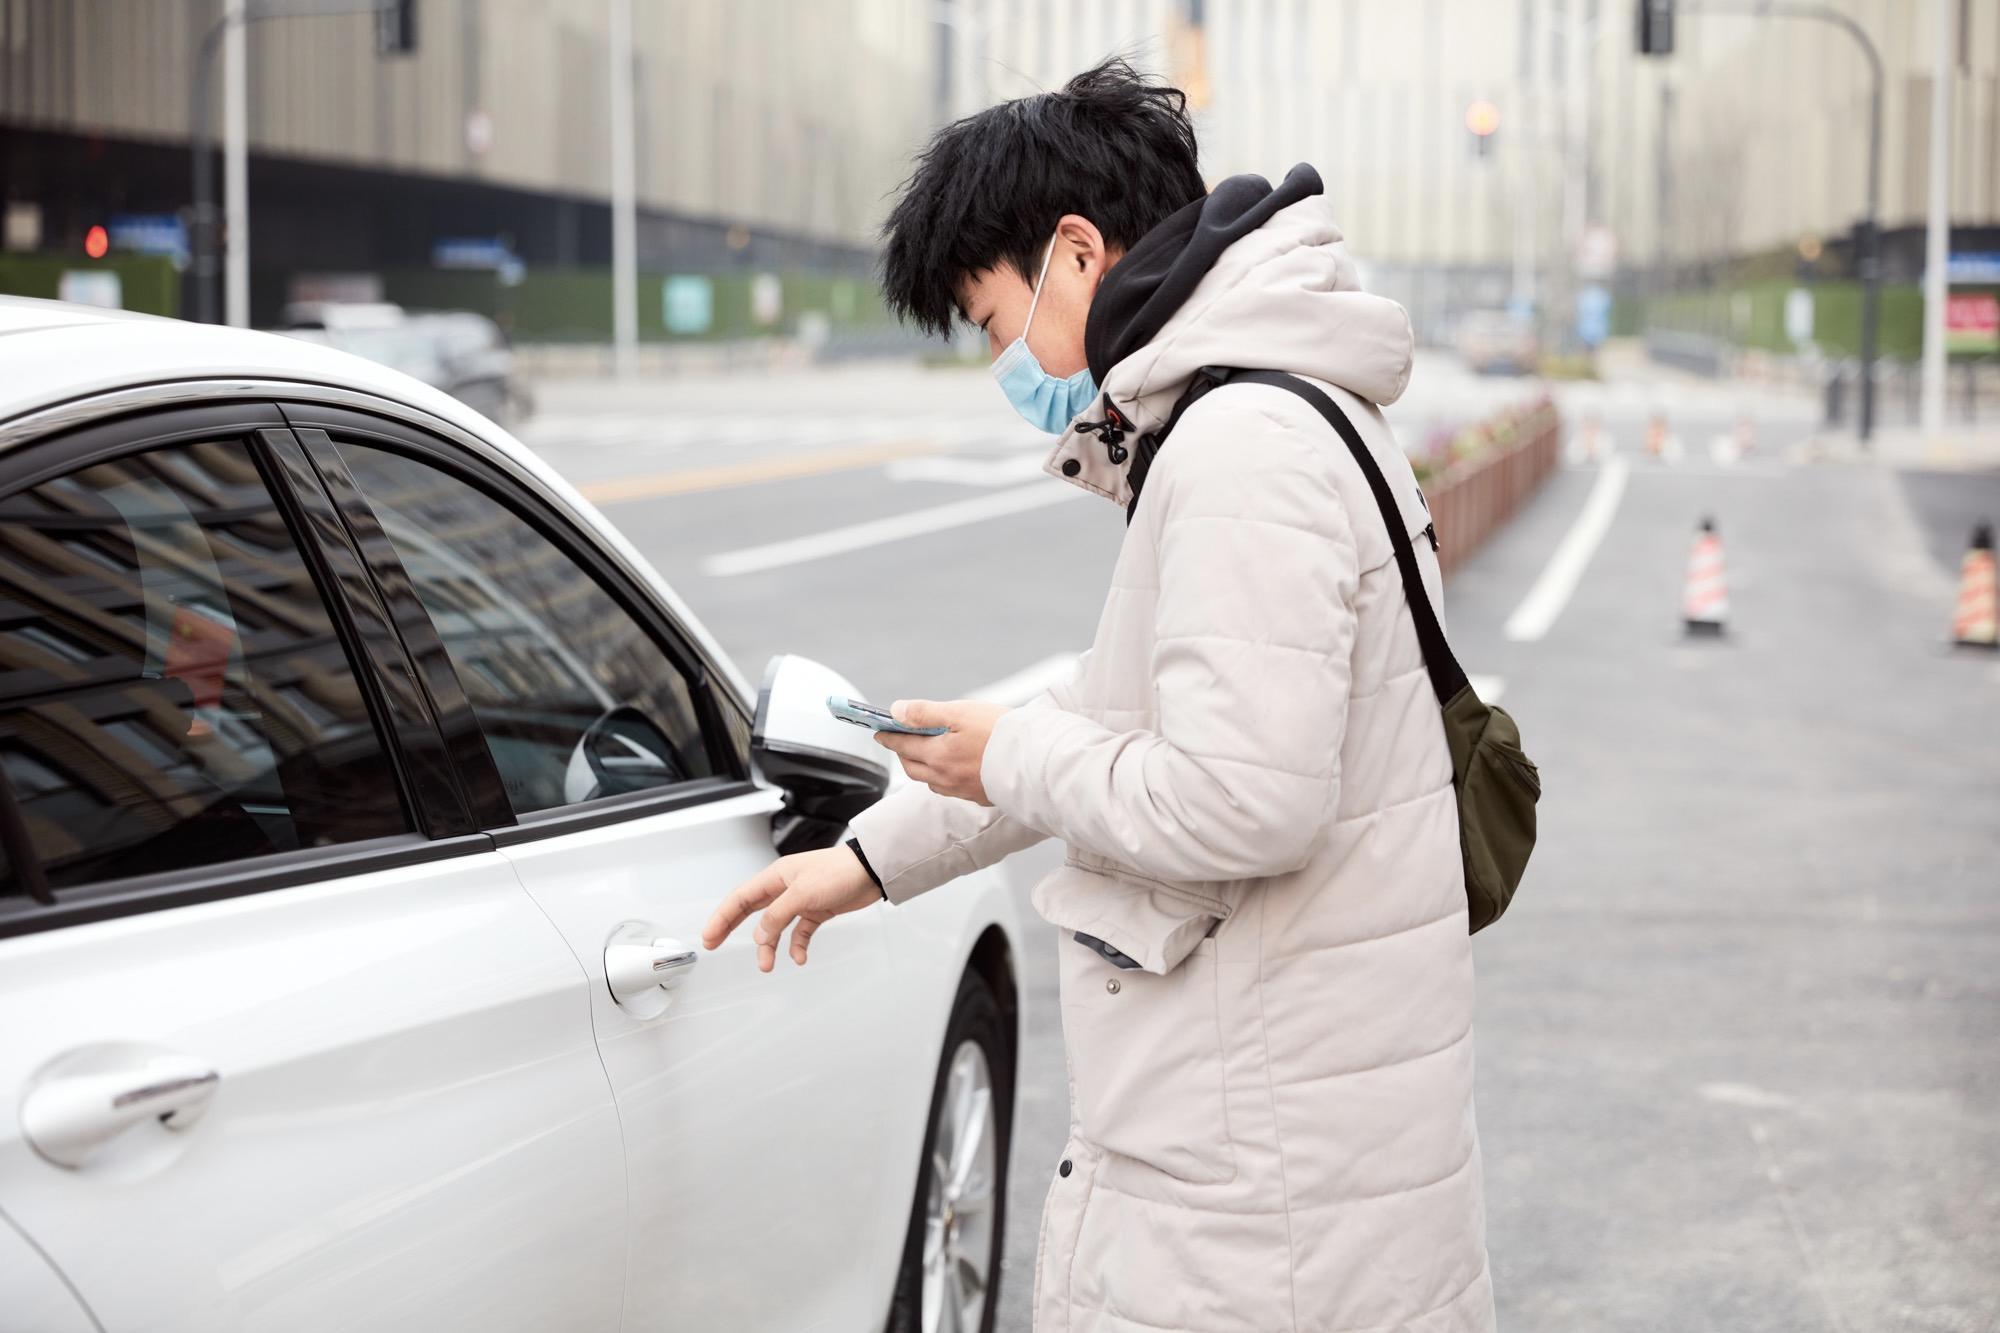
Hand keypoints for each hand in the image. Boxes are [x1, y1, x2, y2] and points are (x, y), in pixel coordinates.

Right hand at [700, 843, 882, 971]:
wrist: (871, 872)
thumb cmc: (838, 872)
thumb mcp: (802, 894)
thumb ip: (778, 916)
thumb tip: (760, 936)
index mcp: (776, 877)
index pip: (740, 898)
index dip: (722, 917)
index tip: (709, 935)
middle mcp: (784, 888)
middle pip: (751, 911)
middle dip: (732, 928)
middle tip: (714, 945)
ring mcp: (800, 900)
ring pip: (775, 927)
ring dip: (770, 946)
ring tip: (767, 965)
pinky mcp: (817, 910)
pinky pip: (799, 932)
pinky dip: (797, 945)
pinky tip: (799, 957)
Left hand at [872, 698, 1008, 804]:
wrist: (1035, 760)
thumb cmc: (1000, 733)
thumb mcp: (960, 713)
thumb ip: (925, 713)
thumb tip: (896, 712)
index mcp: (938, 756)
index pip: (904, 745)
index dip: (889, 737)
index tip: (880, 732)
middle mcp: (945, 777)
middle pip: (913, 767)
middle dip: (903, 754)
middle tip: (899, 742)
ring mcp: (961, 790)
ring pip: (931, 781)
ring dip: (921, 767)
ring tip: (923, 755)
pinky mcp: (978, 796)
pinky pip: (950, 789)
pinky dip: (942, 778)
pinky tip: (951, 770)